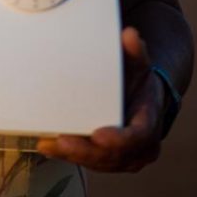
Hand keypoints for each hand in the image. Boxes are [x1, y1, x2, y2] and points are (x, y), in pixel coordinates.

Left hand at [36, 27, 164, 171]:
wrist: (142, 100)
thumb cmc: (137, 81)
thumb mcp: (138, 64)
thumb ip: (134, 51)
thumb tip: (129, 34)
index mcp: (149, 124)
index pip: (138, 136)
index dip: (119, 139)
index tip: (100, 135)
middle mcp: (140, 148)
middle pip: (113, 156)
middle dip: (87, 151)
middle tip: (62, 142)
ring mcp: (124, 158)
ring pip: (99, 163)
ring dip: (74, 156)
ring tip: (49, 144)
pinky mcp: (108, 161)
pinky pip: (89, 163)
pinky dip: (69, 156)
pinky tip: (48, 146)